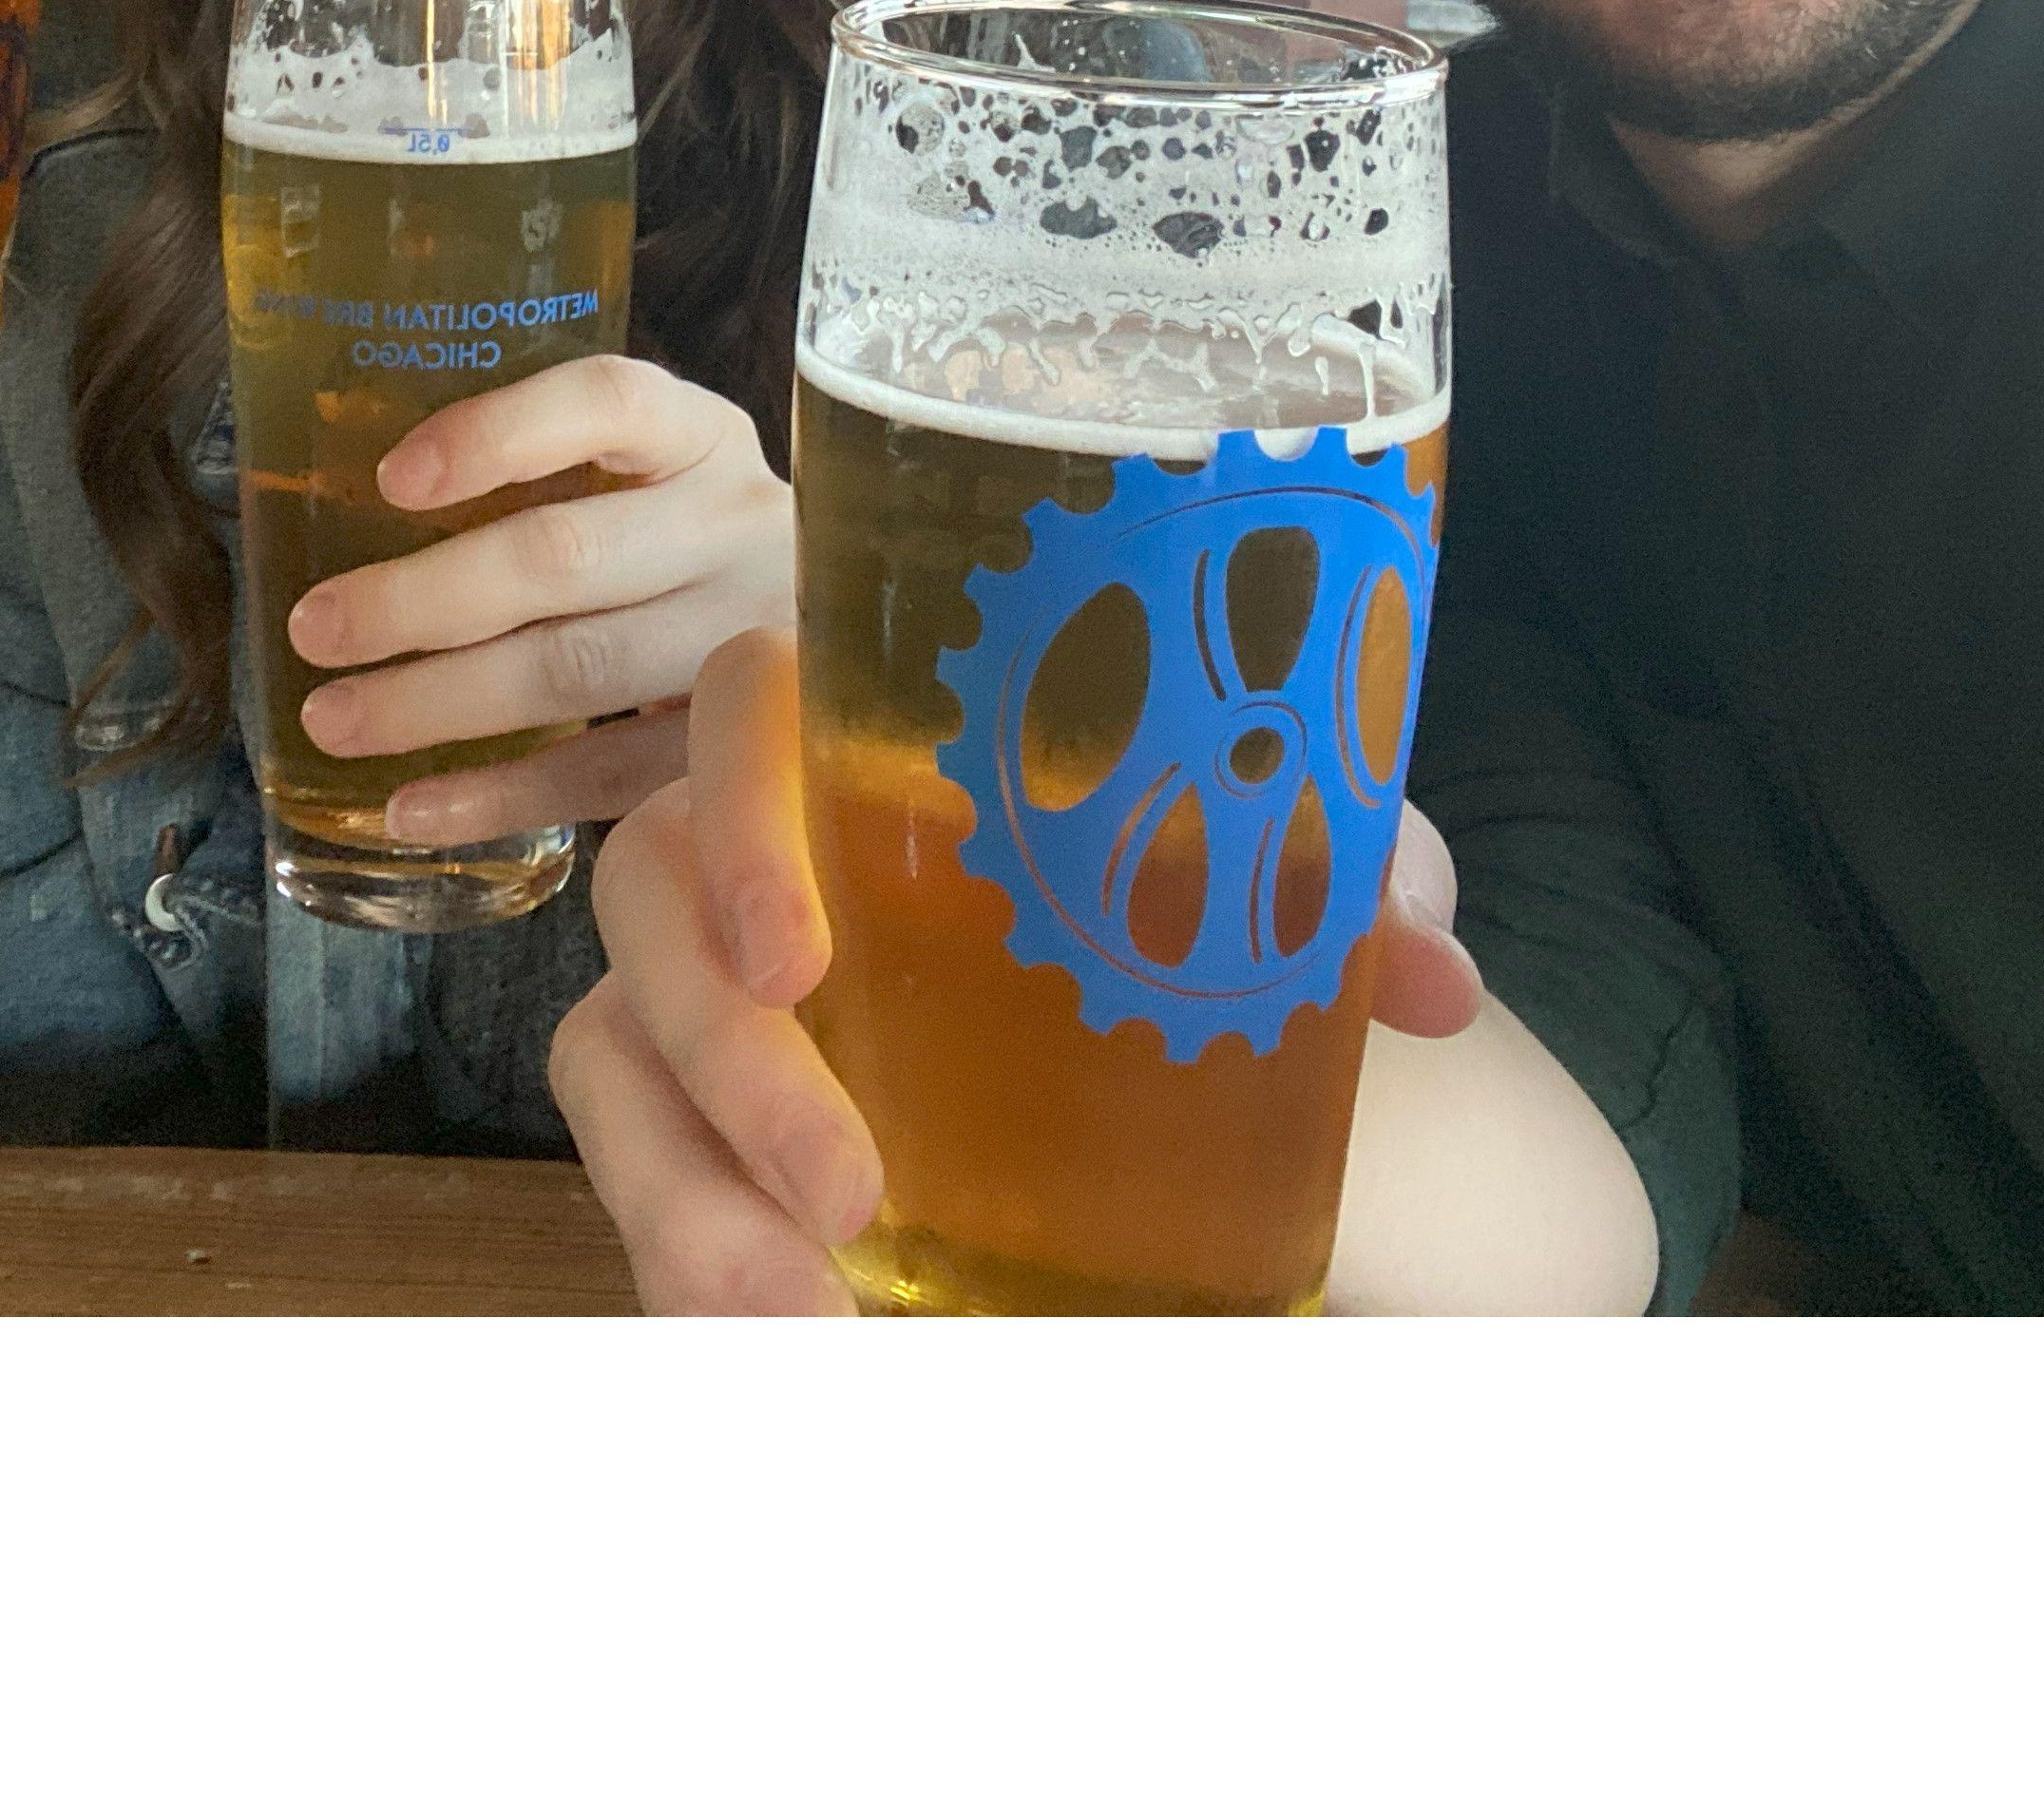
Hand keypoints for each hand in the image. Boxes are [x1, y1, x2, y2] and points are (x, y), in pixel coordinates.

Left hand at [286, 354, 795, 842]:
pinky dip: (500, 794)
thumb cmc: (691, 546)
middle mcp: (736, 526)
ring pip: (579, 670)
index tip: (393, 478)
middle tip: (315, 628)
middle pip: (567, 556)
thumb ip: (548, 477)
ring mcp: (749, 641)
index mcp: (701, 434)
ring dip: (441, 701)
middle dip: (424, 598)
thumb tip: (354, 504)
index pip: (606, 402)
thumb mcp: (651, 477)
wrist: (857, 647)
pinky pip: (606, 774)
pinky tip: (412, 805)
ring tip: (334, 719)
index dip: (498, 434)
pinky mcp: (742, 750)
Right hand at [549, 629, 1487, 1316]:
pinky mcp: (686, 1105)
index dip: (739, 817)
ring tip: (795, 1315)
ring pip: (615, 1053)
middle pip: (650, 900)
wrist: (1117, 999)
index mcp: (856, 728)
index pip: (738, 708)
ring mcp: (697, 976)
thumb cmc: (1153, 867)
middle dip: (728, 1060)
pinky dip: (684, 1249)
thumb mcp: (1248, 858)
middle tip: (850, 1192)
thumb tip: (1428, 973)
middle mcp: (746, 838)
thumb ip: (1339, 879)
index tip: (800, 959)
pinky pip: (632, 1162)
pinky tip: (770, 1334)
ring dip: (683, 1192)